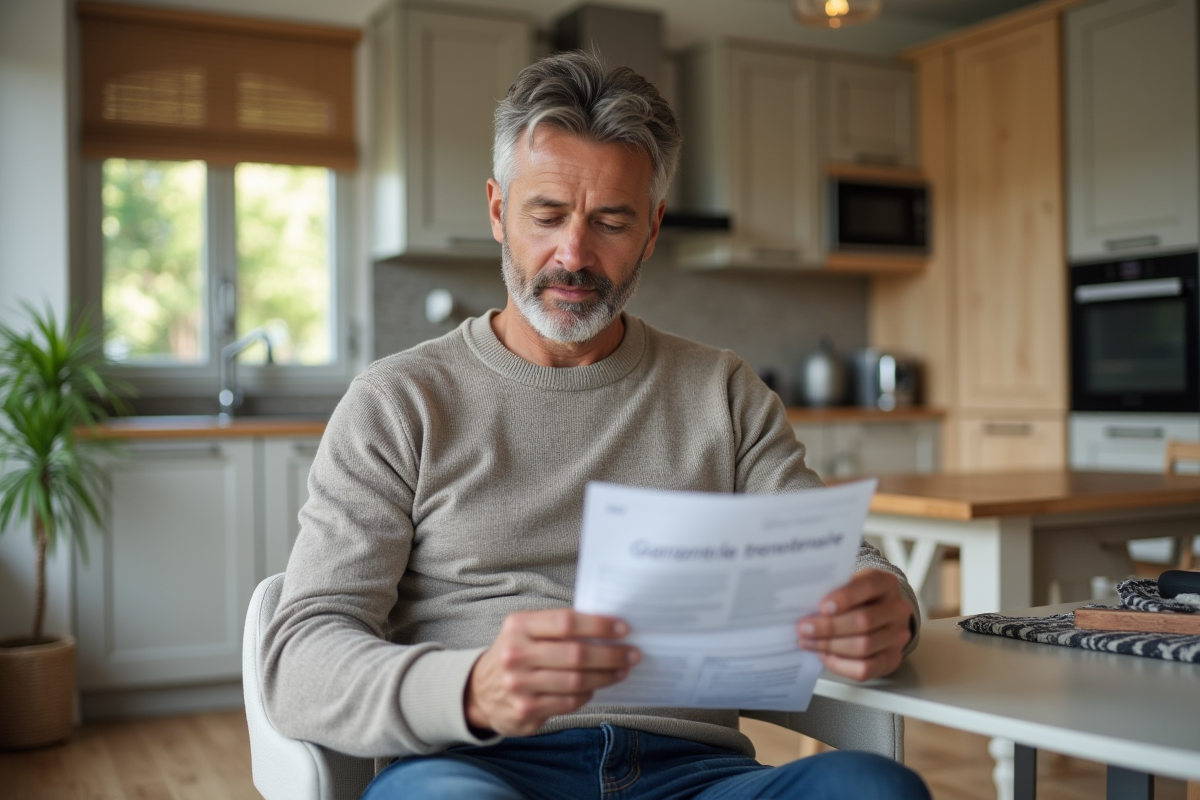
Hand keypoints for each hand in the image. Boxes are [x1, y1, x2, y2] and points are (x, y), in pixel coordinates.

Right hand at [465, 609, 637, 736]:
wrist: (480, 691)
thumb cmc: (516, 654)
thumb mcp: (526, 631)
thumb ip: (559, 627)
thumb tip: (607, 629)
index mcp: (519, 626)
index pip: (566, 622)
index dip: (598, 625)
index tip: (622, 629)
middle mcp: (516, 654)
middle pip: (576, 654)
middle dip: (611, 654)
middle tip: (631, 654)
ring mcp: (519, 684)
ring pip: (576, 681)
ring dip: (605, 676)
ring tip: (621, 670)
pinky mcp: (526, 709)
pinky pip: (569, 702)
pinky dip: (588, 695)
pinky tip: (596, 687)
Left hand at [797, 569, 913, 681]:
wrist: (877, 614)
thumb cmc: (855, 598)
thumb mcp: (847, 585)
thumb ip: (832, 591)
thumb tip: (805, 605)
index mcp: (885, 583)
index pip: (868, 587)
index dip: (845, 597)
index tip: (822, 607)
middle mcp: (897, 609)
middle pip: (864, 620)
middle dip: (829, 627)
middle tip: (804, 629)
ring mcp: (898, 636)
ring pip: (864, 646)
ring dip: (831, 646)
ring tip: (809, 643)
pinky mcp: (892, 659)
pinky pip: (866, 668)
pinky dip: (841, 664)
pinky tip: (825, 656)